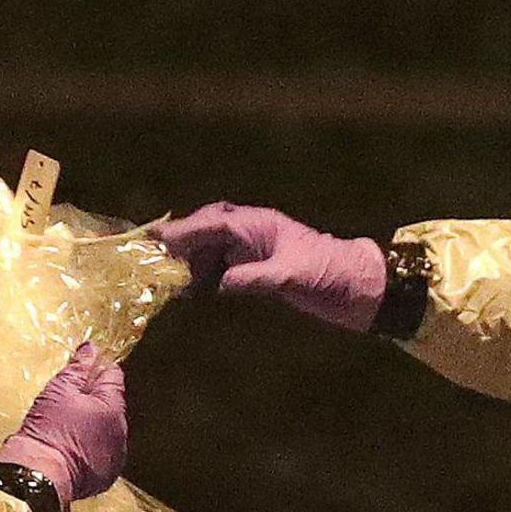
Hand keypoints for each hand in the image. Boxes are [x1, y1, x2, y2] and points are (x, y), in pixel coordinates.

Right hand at [0, 345, 126, 503]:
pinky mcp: (106, 476)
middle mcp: (121, 432)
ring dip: (93, 426)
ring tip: (67, 428)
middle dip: (94, 400)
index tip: (83, 371)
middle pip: (111, 405)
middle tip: (68, 401)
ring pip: (107, 431)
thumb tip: (90, 349)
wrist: (39, 474)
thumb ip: (78, 368)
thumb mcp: (59, 390)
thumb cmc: (47, 430)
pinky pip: (101, 454)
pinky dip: (90, 448)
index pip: (114, 377)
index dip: (98, 370)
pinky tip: (71, 447)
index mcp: (112, 407)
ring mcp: (115, 456)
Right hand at [149, 203, 386, 330]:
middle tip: (153, 252)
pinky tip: (190, 288)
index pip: (215, 223)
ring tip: (166, 275)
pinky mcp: (260, 269)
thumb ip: (257, 279)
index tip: (157, 237)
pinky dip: (205, 275)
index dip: (185, 230)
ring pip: (213, 247)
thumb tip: (223, 284)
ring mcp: (256, 250)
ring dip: (191, 259)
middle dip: (182, 239)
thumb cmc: (330, 274)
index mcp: (260, 225)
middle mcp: (253, 233)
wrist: (357, 287)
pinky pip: (223, 266)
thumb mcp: (294, 276)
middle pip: (208, 228)